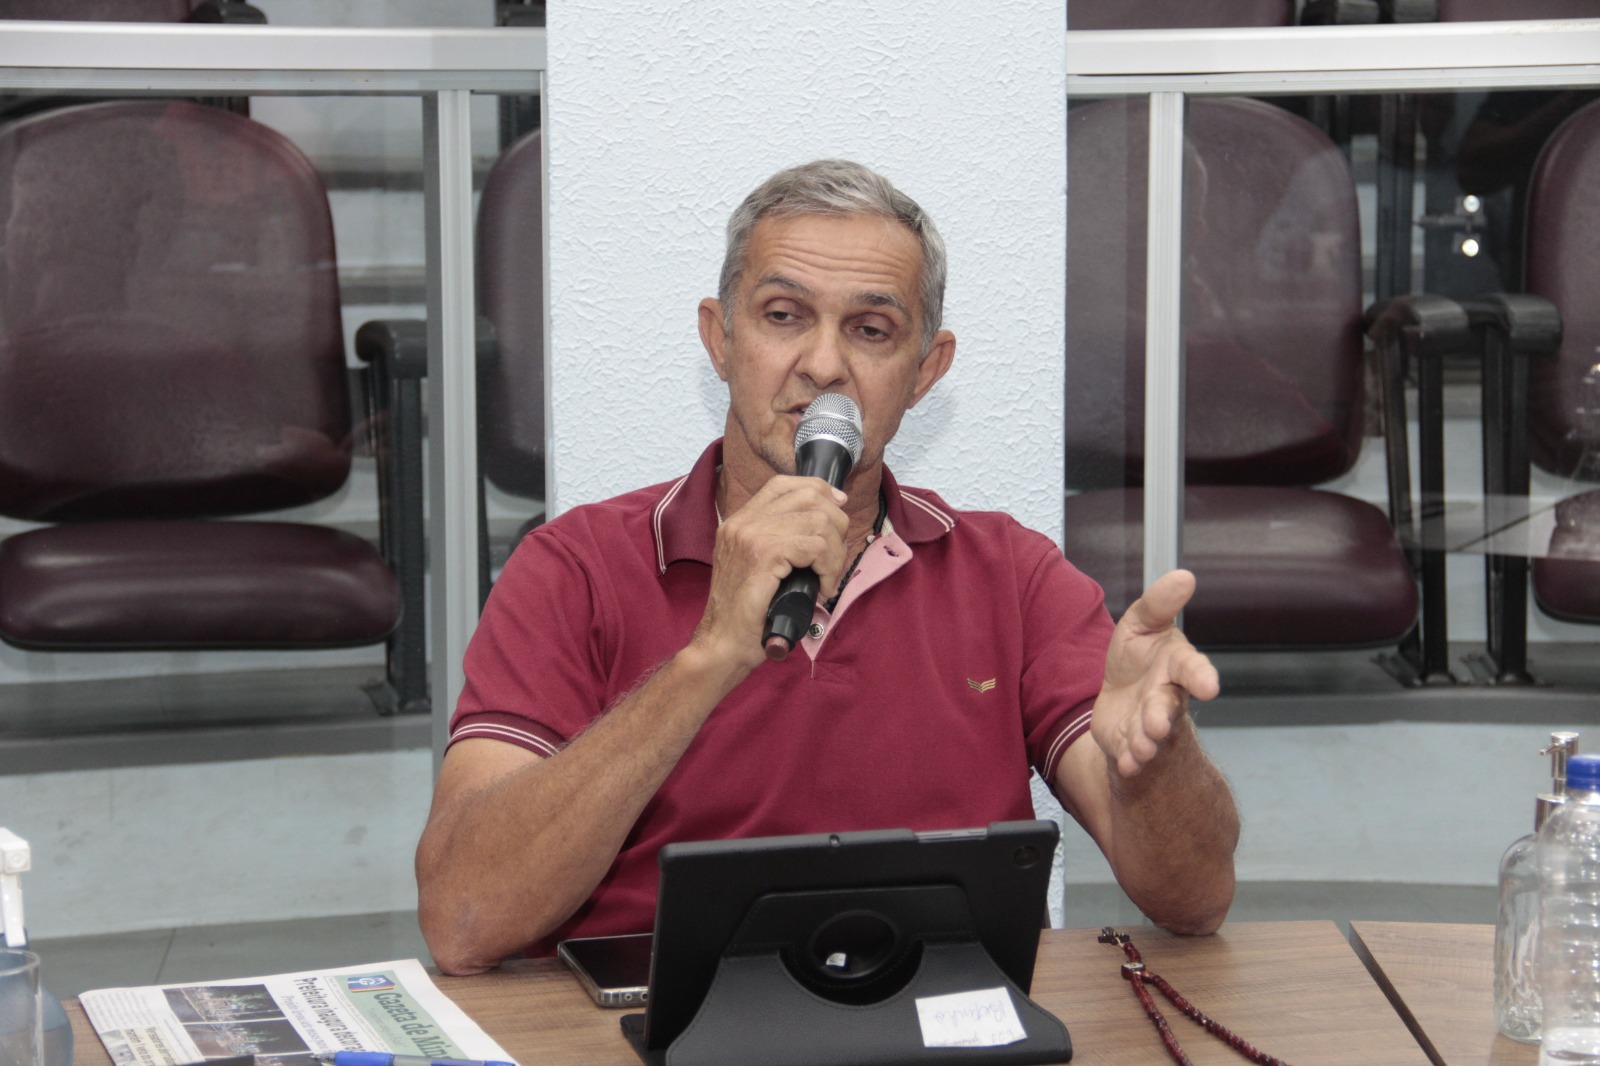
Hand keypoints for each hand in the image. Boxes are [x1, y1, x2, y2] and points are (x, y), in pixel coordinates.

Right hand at [689, 476, 849, 670]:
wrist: (721, 643)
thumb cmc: (745, 614)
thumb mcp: (758, 568)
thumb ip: (780, 543)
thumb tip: (824, 525)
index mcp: (739, 522)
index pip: (783, 484)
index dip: (818, 490)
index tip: (837, 508)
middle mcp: (743, 523)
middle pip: (808, 496)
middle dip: (836, 525)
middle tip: (833, 559)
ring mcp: (751, 536)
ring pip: (818, 521)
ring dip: (835, 552)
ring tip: (828, 577)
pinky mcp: (763, 555)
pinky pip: (815, 546)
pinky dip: (829, 567)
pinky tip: (822, 587)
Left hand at [1091, 569, 1219, 777]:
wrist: (1121, 698)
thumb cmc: (1138, 657)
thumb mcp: (1142, 623)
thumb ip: (1159, 604)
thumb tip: (1185, 575)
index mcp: (1175, 665)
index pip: (1191, 668)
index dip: (1200, 675)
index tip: (1209, 686)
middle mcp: (1167, 697)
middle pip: (1168, 707)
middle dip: (1162, 715)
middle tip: (1156, 724)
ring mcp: (1150, 724)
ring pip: (1151, 735)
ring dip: (1146, 742)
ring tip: (1141, 747)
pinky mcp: (1131, 744)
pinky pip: (1133, 756)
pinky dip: (1130, 762)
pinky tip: (1126, 765)